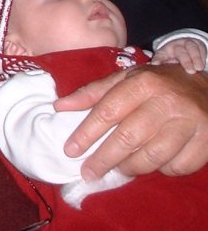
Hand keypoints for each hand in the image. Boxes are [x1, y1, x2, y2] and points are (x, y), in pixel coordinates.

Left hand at [54, 64, 207, 180]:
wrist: (205, 87)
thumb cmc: (156, 84)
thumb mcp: (124, 80)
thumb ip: (92, 93)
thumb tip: (59, 107)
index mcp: (142, 82)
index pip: (108, 111)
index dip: (86, 133)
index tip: (70, 150)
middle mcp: (166, 101)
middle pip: (128, 137)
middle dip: (103, 159)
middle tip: (87, 172)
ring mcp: (189, 122)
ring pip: (152, 156)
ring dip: (130, 167)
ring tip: (117, 168)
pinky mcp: (206, 141)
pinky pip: (177, 166)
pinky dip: (162, 170)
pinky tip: (153, 163)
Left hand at [151, 38, 206, 73]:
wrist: (182, 46)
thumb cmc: (171, 58)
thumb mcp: (164, 61)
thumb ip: (159, 65)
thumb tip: (150, 68)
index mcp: (164, 51)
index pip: (160, 55)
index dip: (158, 60)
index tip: (155, 65)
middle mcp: (175, 46)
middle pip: (180, 52)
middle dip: (186, 61)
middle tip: (191, 71)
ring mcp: (187, 44)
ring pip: (192, 48)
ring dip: (196, 58)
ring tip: (199, 68)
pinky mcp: (197, 44)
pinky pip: (200, 48)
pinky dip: (202, 56)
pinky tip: (203, 64)